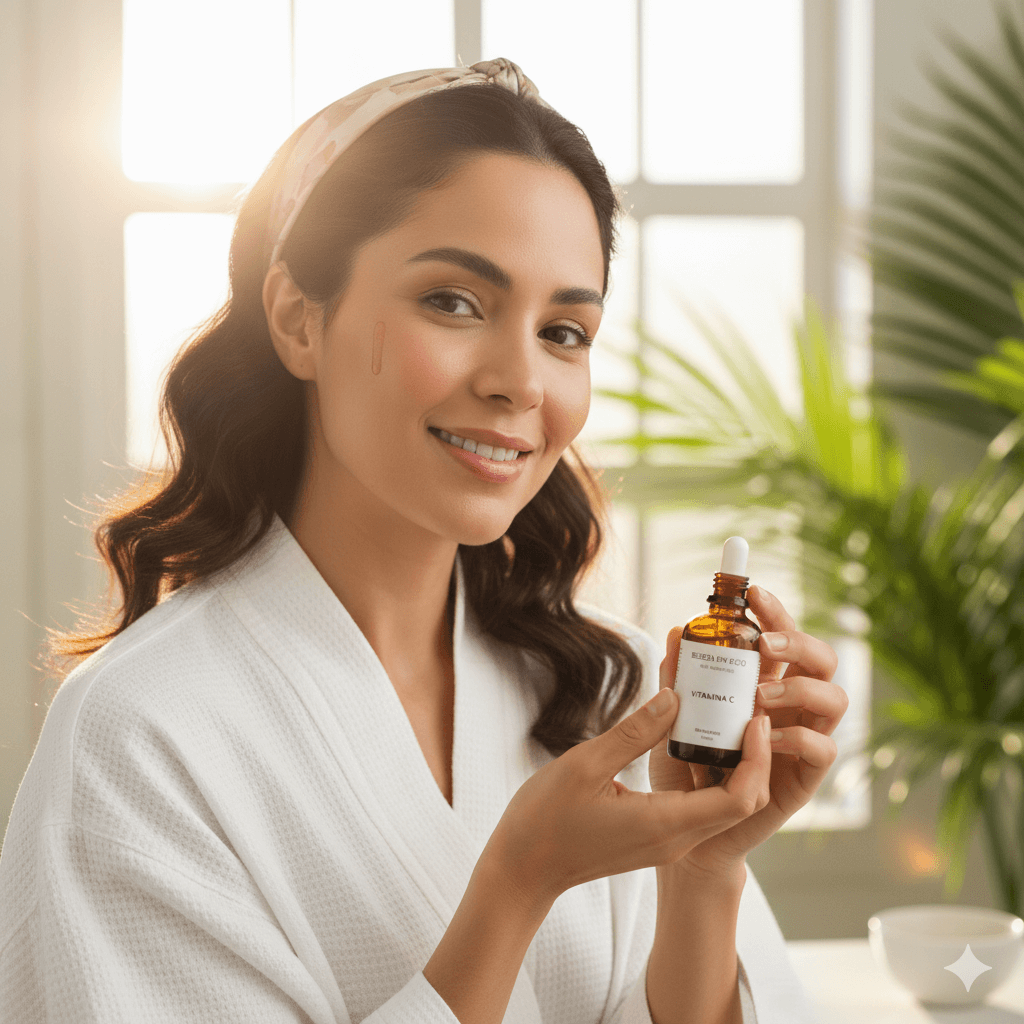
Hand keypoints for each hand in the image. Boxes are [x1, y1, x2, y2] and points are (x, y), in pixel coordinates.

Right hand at [484, 684, 771, 911]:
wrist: (522, 869)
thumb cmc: (545, 819)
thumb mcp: (585, 765)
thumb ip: (634, 731)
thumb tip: (676, 697)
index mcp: (665, 824)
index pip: (740, 798)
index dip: (757, 757)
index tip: (754, 717)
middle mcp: (676, 838)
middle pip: (741, 801)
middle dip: (753, 754)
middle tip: (747, 707)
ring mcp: (667, 841)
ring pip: (722, 803)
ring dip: (731, 762)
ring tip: (724, 714)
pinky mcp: (656, 836)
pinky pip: (698, 806)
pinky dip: (706, 773)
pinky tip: (691, 737)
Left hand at [647, 584, 847, 878]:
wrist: (687, 831)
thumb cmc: (683, 768)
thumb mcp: (672, 717)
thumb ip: (675, 677)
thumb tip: (676, 630)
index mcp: (763, 683)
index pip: (781, 638)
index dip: (775, 611)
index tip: (753, 592)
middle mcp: (790, 707)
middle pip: (822, 659)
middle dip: (799, 642)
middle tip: (763, 644)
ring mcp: (802, 740)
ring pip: (836, 698)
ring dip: (801, 689)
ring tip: (759, 696)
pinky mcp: (805, 779)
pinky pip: (823, 751)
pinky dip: (797, 738)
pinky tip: (763, 737)